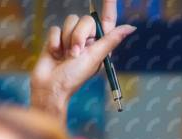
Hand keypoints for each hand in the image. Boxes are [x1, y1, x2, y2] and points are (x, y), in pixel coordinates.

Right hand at [30, 0, 134, 121]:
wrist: (50, 86)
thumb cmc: (74, 76)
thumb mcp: (95, 57)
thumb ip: (110, 39)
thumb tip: (131, 27)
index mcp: (101, 44)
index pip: (107, 19)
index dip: (109, 5)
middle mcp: (88, 40)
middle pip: (85, 20)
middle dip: (79, 36)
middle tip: (75, 53)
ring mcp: (72, 39)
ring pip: (70, 21)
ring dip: (67, 40)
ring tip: (66, 56)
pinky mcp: (57, 39)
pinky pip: (56, 28)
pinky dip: (55, 41)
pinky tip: (55, 54)